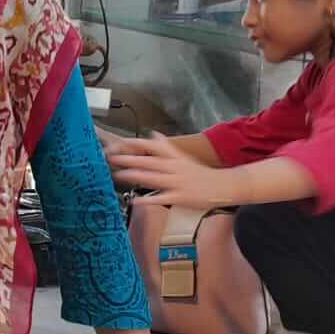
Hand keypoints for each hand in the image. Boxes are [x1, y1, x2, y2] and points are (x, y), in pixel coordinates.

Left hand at [106, 133, 231, 208]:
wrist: (222, 186)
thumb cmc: (201, 174)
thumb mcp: (183, 157)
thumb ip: (166, 146)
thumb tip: (153, 134)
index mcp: (174, 158)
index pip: (153, 147)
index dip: (136, 144)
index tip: (121, 142)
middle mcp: (174, 168)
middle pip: (149, 161)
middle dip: (129, 159)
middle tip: (112, 158)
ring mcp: (177, 182)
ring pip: (153, 177)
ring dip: (135, 176)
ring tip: (119, 174)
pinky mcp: (180, 197)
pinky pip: (161, 198)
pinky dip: (147, 199)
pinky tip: (135, 200)